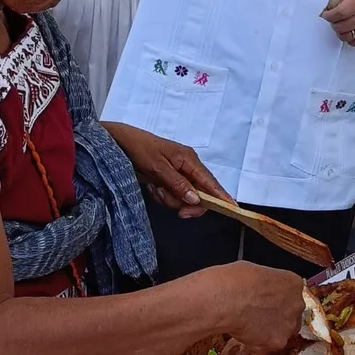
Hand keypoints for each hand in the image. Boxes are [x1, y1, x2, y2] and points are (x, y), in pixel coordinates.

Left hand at [103, 122, 231, 218]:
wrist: (121, 142)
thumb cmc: (140, 150)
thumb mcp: (158, 168)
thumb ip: (178, 184)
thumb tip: (197, 199)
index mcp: (189, 160)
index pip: (210, 182)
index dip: (222, 196)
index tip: (233, 208)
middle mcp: (187, 166)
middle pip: (198, 194)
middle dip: (185, 203)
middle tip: (178, 212)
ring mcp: (178, 173)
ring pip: (183, 197)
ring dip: (169, 199)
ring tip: (156, 188)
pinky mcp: (169, 178)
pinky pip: (172, 195)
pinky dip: (162, 195)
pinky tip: (153, 186)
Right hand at [207, 262, 304, 350]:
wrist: (227, 299)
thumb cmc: (236, 281)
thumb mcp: (256, 271)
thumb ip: (267, 284)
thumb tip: (260, 289)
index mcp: (293, 283)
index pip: (292, 295)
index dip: (278, 300)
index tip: (269, 302)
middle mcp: (297, 305)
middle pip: (292, 314)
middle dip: (278, 316)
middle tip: (260, 315)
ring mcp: (289, 325)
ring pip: (282, 332)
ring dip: (269, 330)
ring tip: (250, 324)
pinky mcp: (278, 342)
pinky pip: (269, 345)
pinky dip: (258, 342)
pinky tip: (246, 332)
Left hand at [320, 0, 354, 45]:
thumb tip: (331, 5)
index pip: (340, 12)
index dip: (329, 16)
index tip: (326, 15)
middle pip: (341, 26)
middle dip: (334, 24)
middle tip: (334, 20)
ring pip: (346, 36)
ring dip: (341, 32)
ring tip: (343, 26)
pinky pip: (354, 43)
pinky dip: (350, 38)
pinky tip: (352, 31)